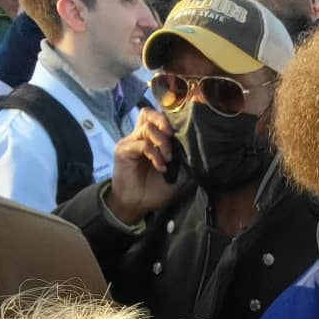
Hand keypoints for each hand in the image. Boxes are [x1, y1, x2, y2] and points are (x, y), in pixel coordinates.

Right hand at [106, 108, 180, 224]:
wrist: (137, 205)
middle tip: (172, 137)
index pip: (157, 118)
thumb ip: (183, 159)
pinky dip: (154, 154)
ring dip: (162, 143)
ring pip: (147, 128)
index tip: (182, 134)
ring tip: (168, 159)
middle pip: (148, 113)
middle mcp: (140, 137)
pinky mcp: (123, 150)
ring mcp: (131, 142)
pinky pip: (141, 144)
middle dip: (163, 122)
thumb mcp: (178, 175)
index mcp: (152, 140)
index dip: (169, 121)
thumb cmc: (156, 189)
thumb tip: (195, 148)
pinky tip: (161, 167)